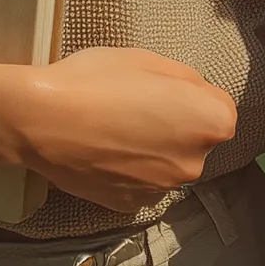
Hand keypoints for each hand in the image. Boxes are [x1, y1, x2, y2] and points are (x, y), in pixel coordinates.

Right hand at [10, 47, 237, 212]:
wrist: (44, 121)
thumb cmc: (99, 80)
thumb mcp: (150, 60)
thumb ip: (187, 81)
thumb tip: (196, 96)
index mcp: (209, 122)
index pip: (220, 109)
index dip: (191, 97)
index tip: (161, 90)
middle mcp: (195, 163)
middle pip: (194, 141)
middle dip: (174, 127)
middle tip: (134, 108)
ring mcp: (162, 189)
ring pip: (167, 164)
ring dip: (152, 151)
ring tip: (113, 131)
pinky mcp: (131, 206)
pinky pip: (140, 184)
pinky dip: (129, 171)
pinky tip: (103, 152)